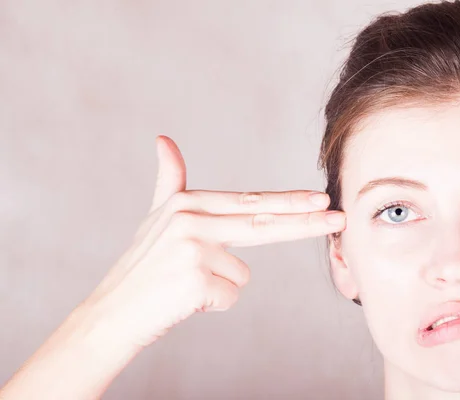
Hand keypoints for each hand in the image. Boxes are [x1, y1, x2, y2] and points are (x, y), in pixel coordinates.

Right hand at [82, 135, 346, 347]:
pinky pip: (230, 295)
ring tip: (187, 286)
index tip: (320, 198)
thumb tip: (164, 140)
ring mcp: (193, 249)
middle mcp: (191, 220)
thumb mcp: (156, 220)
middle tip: (338, 217)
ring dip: (221, 286)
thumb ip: (169, 182)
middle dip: (304, 222)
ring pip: (241, 273)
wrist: (111, 312)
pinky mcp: (195, 279)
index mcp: (187, 204)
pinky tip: (186, 300)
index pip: (249, 202)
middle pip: (262, 222)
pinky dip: (213, 303)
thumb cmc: (142, 267)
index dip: (288, 202)